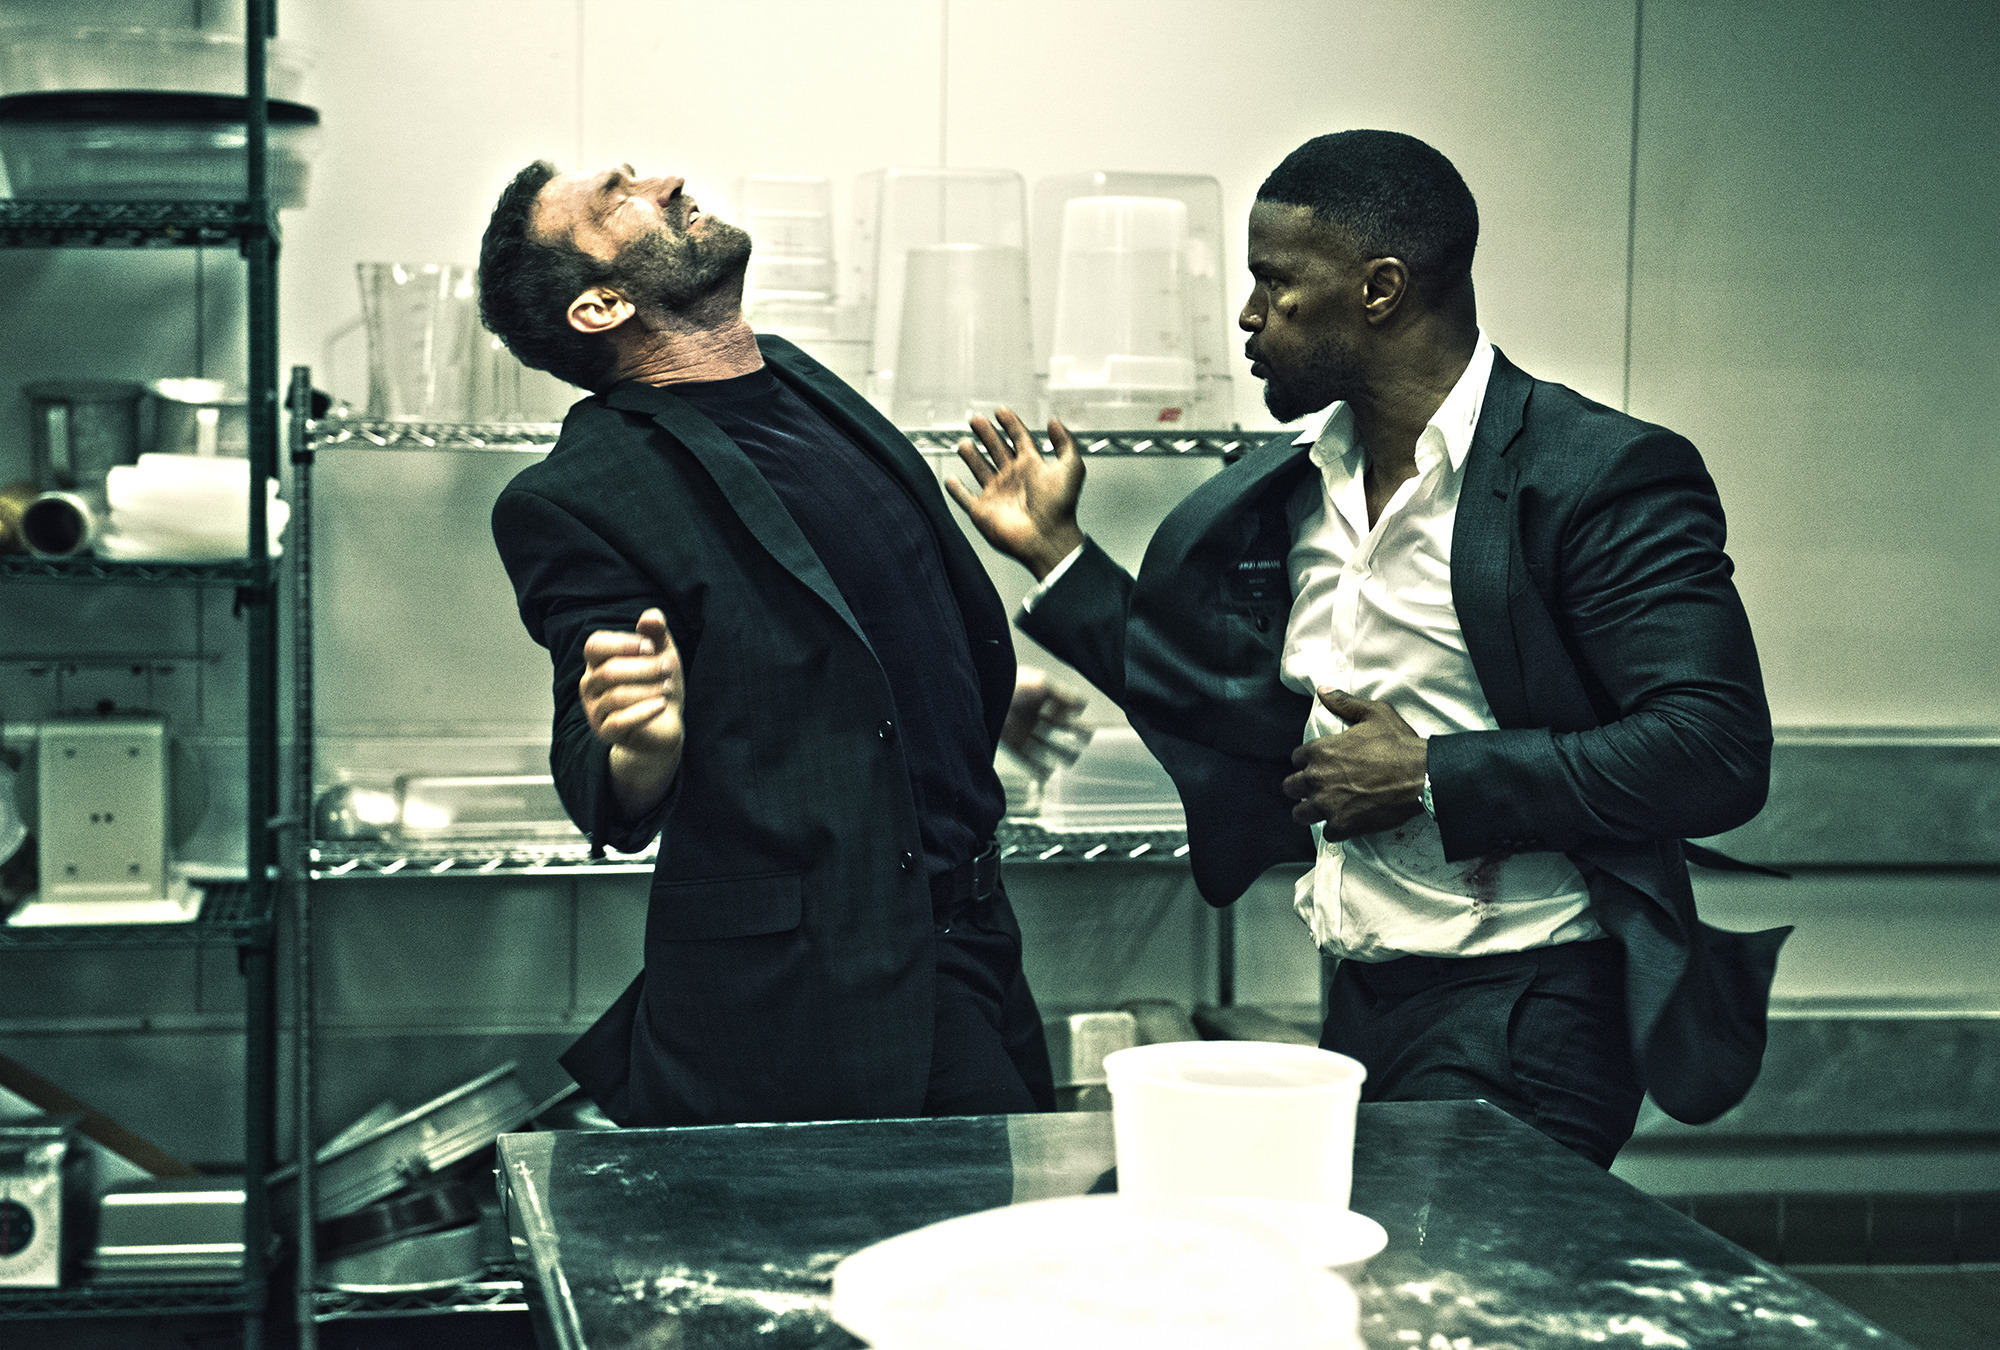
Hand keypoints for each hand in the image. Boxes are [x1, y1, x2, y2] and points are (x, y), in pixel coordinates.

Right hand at [580, 608, 683, 814]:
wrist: (665, 726)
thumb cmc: (658, 686)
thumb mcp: (662, 655)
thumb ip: (656, 633)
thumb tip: (651, 616)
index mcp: (598, 662)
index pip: (594, 645)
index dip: (622, 643)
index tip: (650, 647)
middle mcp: (590, 685)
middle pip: (609, 671)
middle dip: (644, 668)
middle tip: (667, 668)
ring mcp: (595, 710)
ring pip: (616, 696)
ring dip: (648, 689)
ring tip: (668, 688)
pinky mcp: (606, 733)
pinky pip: (619, 721)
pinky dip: (644, 711)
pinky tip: (662, 705)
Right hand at [943, 407, 1086, 579]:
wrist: (1047, 538)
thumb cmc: (1060, 507)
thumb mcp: (1071, 467)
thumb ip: (1065, 442)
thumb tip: (1054, 422)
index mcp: (1032, 466)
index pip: (1019, 438)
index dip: (1011, 424)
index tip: (1001, 412)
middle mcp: (1013, 478)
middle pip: (996, 449)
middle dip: (986, 433)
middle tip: (975, 419)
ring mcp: (997, 494)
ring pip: (980, 469)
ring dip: (971, 456)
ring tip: (964, 443)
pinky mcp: (982, 511)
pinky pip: (965, 498)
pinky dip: (956, 490)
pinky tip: (951, 480)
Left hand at [1000, 668, 1090, 779]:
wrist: (981, 696)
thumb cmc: (1009, 684)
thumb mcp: (1041, 684)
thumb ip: (1064, 694)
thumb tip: (1083, 705)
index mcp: (1043, 698)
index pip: (1067, 710)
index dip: (1076, 719)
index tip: (1082, 727)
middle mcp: (1035, 715)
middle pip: (1061, 731)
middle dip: (1073, 740)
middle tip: (1081, 748)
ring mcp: (1024, 730)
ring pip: (1048, 747)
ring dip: (1060, 756)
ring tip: (1069, 763)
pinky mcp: (1012, 744)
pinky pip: (1029, 760)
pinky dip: (1039, 769)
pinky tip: (1048, 774)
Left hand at [1282, 689, 1426, 838]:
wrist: (1423, 776)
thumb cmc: (1399, 744)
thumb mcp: (1374, 713)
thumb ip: (1344, 703)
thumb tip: (1323, 691)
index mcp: (1320, 751)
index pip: (1296, 759)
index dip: (1306, 762)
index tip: (1317, 765)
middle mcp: (1318, 779)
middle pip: (1290, 788)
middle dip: (1301, 788)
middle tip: (1316, 788)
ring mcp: (1328, 805)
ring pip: (1300, 814)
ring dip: (1309, 811)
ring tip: (1322, 809)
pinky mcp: (1343, 825)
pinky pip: (1327, 833)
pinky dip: (1334, 829)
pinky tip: (1345, 822)